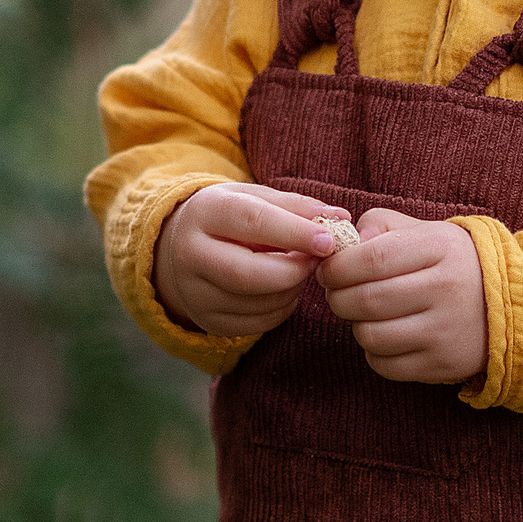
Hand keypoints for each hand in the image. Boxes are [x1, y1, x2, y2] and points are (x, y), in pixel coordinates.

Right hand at [155, 183, 349, 336]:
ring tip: (300, 269)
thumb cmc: (231, 216)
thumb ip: (298, 207)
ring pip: (256, 302)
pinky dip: (282, 308)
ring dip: (292, 289)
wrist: (181, 246)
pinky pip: (257, 324)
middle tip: (319, 261)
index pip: (252, 222)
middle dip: (294, 270)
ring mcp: (195, 293)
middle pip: (248, 273)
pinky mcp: (207, 321)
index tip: (329, 240)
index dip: (295, 233)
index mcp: (205, 213)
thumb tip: (341, 219)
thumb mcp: (256, 197)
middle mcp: (191, 255)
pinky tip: (284, 289)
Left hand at [317, 208, 487, 384]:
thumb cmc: (450, 262)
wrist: (508, 304)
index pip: (371, 258)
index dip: (338, 267)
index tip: (328, 269)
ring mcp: (445, 331)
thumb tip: (344, 246)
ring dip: (355, 325)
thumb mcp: (424, 231)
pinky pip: (384, 365)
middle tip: (337, 292)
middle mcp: (446, 289)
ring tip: (366, 313)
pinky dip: (374, 352)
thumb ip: (380, 225)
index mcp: (439, 248)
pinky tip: (386, 335)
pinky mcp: (442, 365)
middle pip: (366, 300)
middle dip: (337, 297)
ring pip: (370, 336)